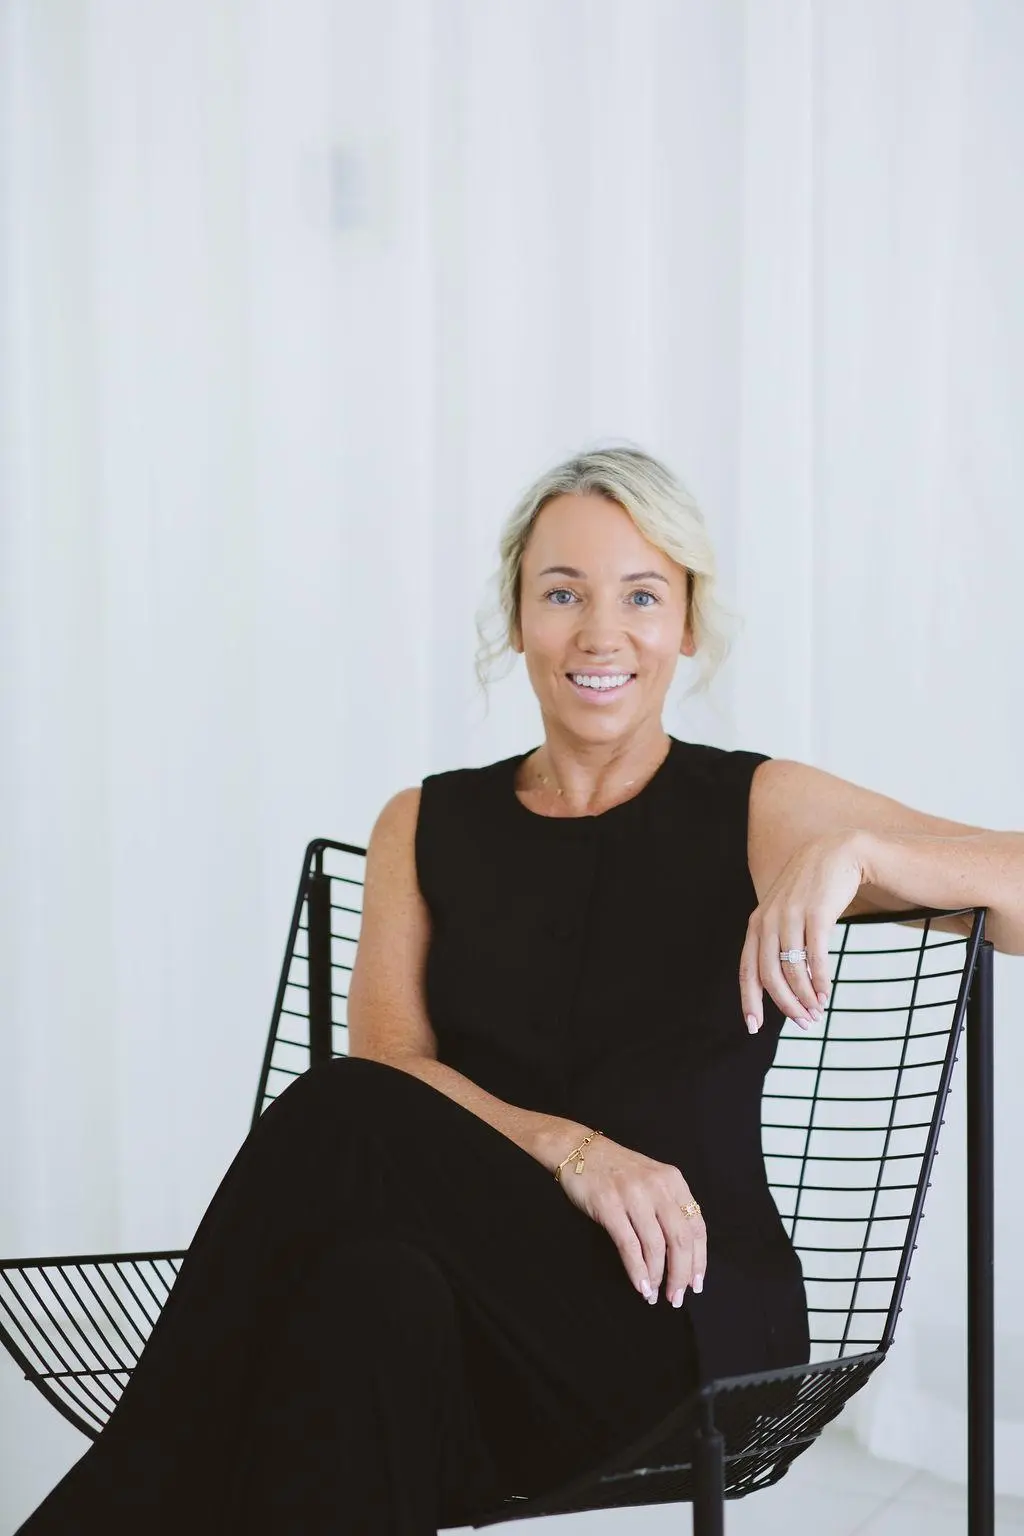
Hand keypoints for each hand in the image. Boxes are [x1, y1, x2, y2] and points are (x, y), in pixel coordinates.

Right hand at [555, 1132, 706, 1306]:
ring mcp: (632, 1195)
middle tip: (677, 1298)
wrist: (578, 1150)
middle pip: (680, 1239)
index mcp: (673, 1181)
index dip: (698, 1260)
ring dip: (657, 1277)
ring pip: (656, 1245)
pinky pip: (629, 1245)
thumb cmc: (617, 1170)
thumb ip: (669, 1208)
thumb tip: (683, 1255)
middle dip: (681, 1274)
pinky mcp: (609, 1205)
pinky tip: (640, 1285)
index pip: (696, 1226)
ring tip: (654, 1295)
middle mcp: (657, 1186)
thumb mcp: (652, 1180)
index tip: (696, 1283)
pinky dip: (637, 1271)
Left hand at [740, 829, 866, 1030]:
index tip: (754, 1027)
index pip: (747, 970)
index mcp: (757, 923)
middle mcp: (769, 920)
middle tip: (803, 1023)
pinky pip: (815, 956)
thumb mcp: (785, 911)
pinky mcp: (816, 913)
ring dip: (805, 997)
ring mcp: (791, 916)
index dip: (749, 1000)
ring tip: (817, 1012)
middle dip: (785, 1005)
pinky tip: (825, 995)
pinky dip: (819, 981)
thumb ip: (777, 939)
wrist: (838, 852)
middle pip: (769, 975)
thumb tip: (781, 982)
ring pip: (792, 969)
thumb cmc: (812, 888)